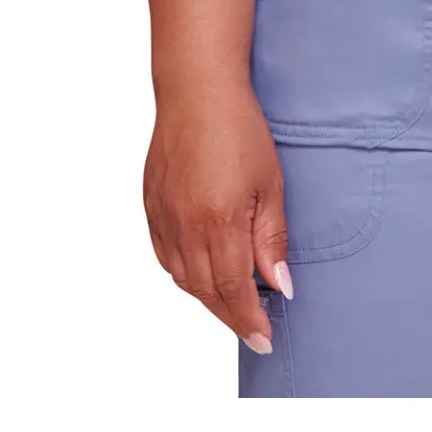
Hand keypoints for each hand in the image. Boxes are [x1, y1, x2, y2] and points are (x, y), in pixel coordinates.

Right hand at [142, 77, 292, 349]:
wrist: (197, 92)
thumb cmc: (240, 130)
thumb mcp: (270, 182)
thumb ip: (272, 238)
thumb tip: (280, 285)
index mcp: (218, 219)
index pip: (234, 288)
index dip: (248, 318)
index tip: (264, 339)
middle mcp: (185, 225)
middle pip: (207, 291)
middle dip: (231, 316)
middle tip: (253, 332)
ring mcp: (163, 218)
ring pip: (183, 279)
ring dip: (208, 299)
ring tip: (233, 307)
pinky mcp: (151, 208)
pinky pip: (166, 257)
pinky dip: (185, 275)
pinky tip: (202, 276)